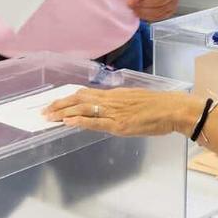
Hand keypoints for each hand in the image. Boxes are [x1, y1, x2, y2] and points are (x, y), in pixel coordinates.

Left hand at [43, 87, 195, 136]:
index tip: (56, 101)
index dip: (69, 97)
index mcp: (116, 94)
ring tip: (49, 116)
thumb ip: (121, 103)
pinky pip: (95, 122)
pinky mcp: (119, 124)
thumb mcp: (136, 99)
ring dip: (63, 112)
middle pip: (79, 98)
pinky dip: (79, 120)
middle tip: (44, 110)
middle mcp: (112, 100)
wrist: (174, 109)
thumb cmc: (159, 106)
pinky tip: (67, 122)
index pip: (86, 93)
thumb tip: (110, 107)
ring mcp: (115, 112)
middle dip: (59, 104)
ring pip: (83, 108)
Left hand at [128, 0, 181, 21]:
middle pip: (161, 0)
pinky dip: (149, 17)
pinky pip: (161, 16)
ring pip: (161, 10)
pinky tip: (140, 14)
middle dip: (145, 3)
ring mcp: (175, 2)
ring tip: (134, 9)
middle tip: (132, 4)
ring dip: (146, 11)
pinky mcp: (171, 10)